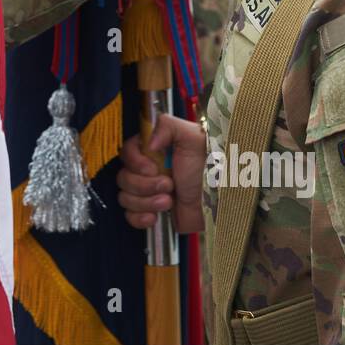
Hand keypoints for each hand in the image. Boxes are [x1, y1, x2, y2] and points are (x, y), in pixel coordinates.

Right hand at [116, 114, 206, 233]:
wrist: (220, 199)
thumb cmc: (209, 166)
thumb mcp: (192, 137)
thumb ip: (166, 126)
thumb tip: (147, 143)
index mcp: (153, 151)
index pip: (126, 153)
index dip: (135, 162)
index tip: (152, 168)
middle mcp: (148, 171)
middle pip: (123, 177)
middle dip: (145, 185)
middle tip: (169, 185)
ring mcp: (148, 193)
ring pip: (126, 198)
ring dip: (147, 201)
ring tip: (169, 201)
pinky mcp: (152, 212)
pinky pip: (130, 217)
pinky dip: (140, 218)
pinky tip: (156, 216)